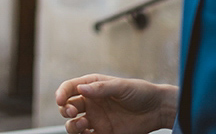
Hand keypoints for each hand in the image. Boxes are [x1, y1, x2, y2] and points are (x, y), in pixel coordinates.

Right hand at [55, 74, 177, 133]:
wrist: (156, 110)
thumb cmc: (140, 92)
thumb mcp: (121, 87)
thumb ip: (101, 88)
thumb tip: (80, 88)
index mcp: (92, 86)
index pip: (70, 88)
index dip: (61, 93)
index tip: (60, 100)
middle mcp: (91, 102)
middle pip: (67, 106)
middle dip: (64, 109)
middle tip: (72, 113)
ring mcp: (96, 118)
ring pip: (73, 124)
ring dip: (72, 125)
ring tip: (85, 125)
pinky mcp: (103, 132)